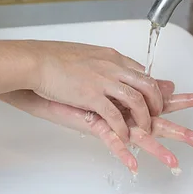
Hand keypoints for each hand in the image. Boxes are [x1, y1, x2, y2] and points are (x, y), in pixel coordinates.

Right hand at [22, 41, 162, 140]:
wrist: (35, 60)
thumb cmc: (52, 58)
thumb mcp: (85, 55)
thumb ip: (101, 62)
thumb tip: (106, 67)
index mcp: (111, 57)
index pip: (141, 72)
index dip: (151, 87)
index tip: (154, 98)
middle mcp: (112, 67)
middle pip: (147, 85)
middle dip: (157, 103)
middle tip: (157, 116)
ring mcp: (103, 81)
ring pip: (136, 100)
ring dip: (143, 119)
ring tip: (144, 132)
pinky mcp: (91, 96)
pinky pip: (115, 115)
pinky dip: (122, 129)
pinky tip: (124, 138)